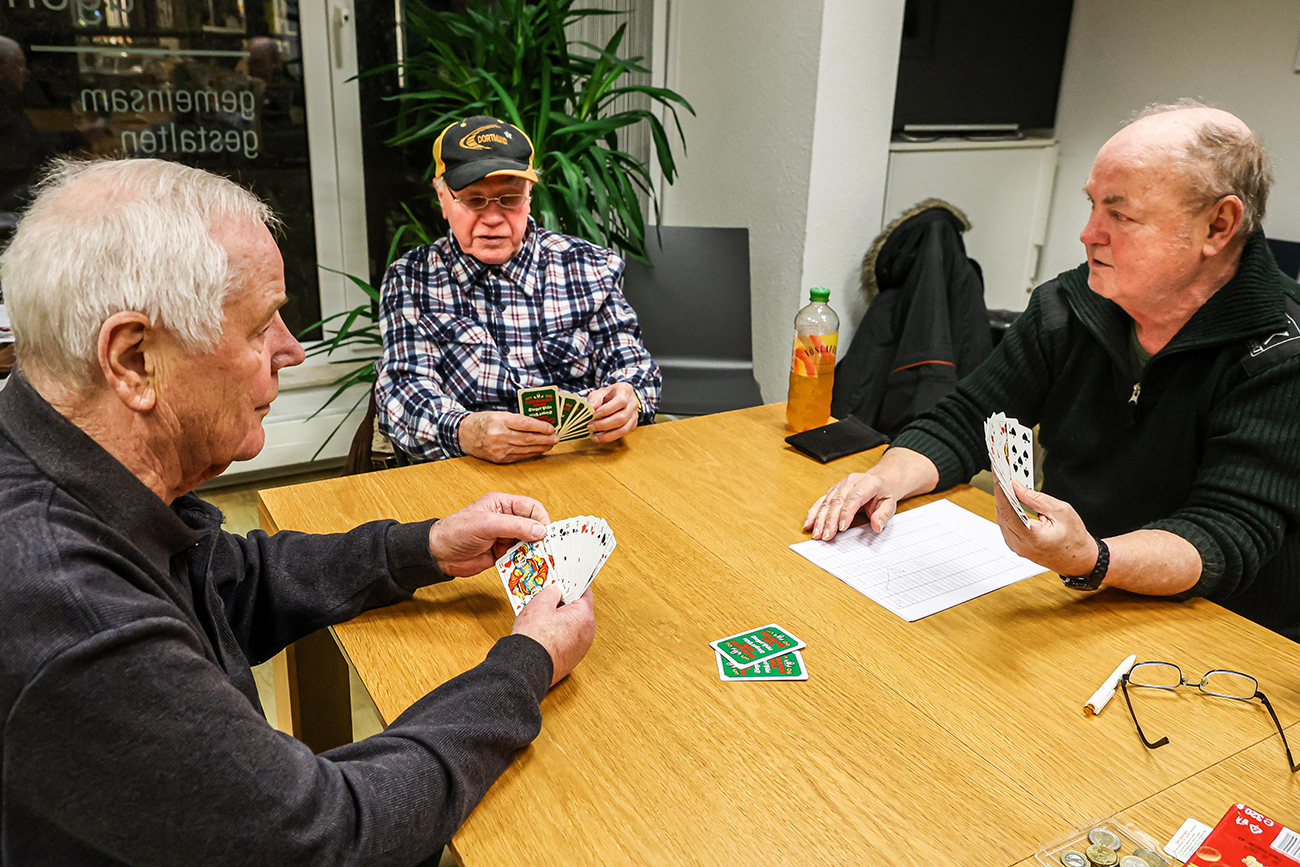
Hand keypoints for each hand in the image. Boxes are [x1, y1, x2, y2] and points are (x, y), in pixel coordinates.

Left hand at [427, 492, 549, 575]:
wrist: (439, 554)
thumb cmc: (456, 531)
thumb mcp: (486, 524)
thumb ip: (514, 526)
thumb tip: (539, 530)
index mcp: (503, 504)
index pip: (531, 508)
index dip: (541, 520)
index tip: (545, 534)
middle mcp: (506, 519)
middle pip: (533, 526)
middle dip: (539, 538)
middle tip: (545, 550)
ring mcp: (505, 537)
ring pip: (528, 543)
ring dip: (532, 552)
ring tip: (536, 560)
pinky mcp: (502, 553)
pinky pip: (519, 557)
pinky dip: (524, 562)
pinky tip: (524, 566)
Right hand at [458, 411, 557, 462]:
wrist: (463, 434)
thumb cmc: (482, 421)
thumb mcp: (498, 414)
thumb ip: (517, 419)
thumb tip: (539, 424)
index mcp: (499, 420)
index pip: (525, 424)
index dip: (540, 426)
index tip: (551, 427)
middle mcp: (498, 435)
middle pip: (527, 438)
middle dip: (545, 439)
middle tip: (556, 438)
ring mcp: (498, 449)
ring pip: (525, 449)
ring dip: (541, 448)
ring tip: (550, 444)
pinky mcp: (498, 459)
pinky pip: (519, 456)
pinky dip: (531, 454)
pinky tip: (538, 451)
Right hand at [512, 584, 595, 686]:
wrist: (526, 668)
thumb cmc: (535, 638)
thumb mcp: (540, 604)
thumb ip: (551, 592)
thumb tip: (555, 591)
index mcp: (585, 617)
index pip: (584, 592)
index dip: (571, 584)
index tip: (564, 580)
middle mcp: (587, 634)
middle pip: (577, 610)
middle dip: (563, 602)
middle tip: (548, 596)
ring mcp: (579, 648)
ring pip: (571, 626)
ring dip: (558, 619)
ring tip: (541, 614)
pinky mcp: (570, 659)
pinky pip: (566, 640)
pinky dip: (556, 634)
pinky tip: (541, 630)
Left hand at [587, 382, 638, 442]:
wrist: (617, 397)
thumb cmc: (608, 395)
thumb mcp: (600, 392)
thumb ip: (595, 399)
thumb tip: (592, 408)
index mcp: (625, 390)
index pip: (620, 401)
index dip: (607, 410)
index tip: (594, 415)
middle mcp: (633, 403)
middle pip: (622, 418)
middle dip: (604, 424)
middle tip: (590, 426)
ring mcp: (634, 415)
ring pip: (623, 429)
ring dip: (607, 435)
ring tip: (593, 435)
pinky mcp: (632, 425)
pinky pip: (622, 434)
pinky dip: (610, 438)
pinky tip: (599, 437)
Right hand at [804, 471, 900, 539]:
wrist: (879, 482)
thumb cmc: (883, 494)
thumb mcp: (890, 504)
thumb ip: (884, 515)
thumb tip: (877, 526)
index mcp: (867, 483)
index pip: (854, 497)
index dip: (846, 513)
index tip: (842, 528)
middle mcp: (850, 482)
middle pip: (837, 501)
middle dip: (830, 520)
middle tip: (826, 536)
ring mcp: (840, 485)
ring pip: (827, 502)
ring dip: (820, 519)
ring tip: (817, 534)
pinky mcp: (832, 491)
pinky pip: (821, 501)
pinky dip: (814, 513)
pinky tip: (809, 523)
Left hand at [994, 482, 1098, 575]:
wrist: (1079, 559)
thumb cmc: (1074, 538)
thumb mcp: (1061, 511)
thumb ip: (1037, 499)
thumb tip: (1017, 487)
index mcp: (1032, 538)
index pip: (1008, 511)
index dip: (1001, 490)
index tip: (998, 474)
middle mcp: (1020, 545)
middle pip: (1002, 513)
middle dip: (1001, 491)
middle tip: (1001, 472)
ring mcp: (1016, 547)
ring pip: (1002, 518)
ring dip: (1003, 499)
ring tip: (1005, 481)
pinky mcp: (1016, 545)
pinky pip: (1006, 524)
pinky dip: (1007, 509)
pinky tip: (1009, 496)